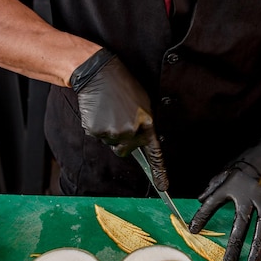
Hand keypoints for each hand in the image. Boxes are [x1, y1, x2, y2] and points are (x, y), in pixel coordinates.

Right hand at [70, 48, 167, 190]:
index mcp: (146, 123)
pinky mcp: (97, 131)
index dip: (160, 171)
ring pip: (110, 143)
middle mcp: (131, 131)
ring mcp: (114, 132)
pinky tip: (98, 112)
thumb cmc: (121, 86)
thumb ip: (143, 124)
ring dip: (108, 131)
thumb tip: (140, 139)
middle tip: (117, 117)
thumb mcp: (141, 103)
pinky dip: (96, 127)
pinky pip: (97, 136)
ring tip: (107, 110)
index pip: (154, 152)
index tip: (163, 186)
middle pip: (125, 149)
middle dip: (122, 139)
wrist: (99, 73)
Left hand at [189, 118, 260, 260]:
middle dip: (233, 245)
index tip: (193, 230)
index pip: (212, 203)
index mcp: (232, 185)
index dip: (201, 217)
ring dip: (257, 247)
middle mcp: (249, 194)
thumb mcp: (229, 167)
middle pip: (240, 224)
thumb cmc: (253, 157)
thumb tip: (201, 198)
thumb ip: (215, 184)